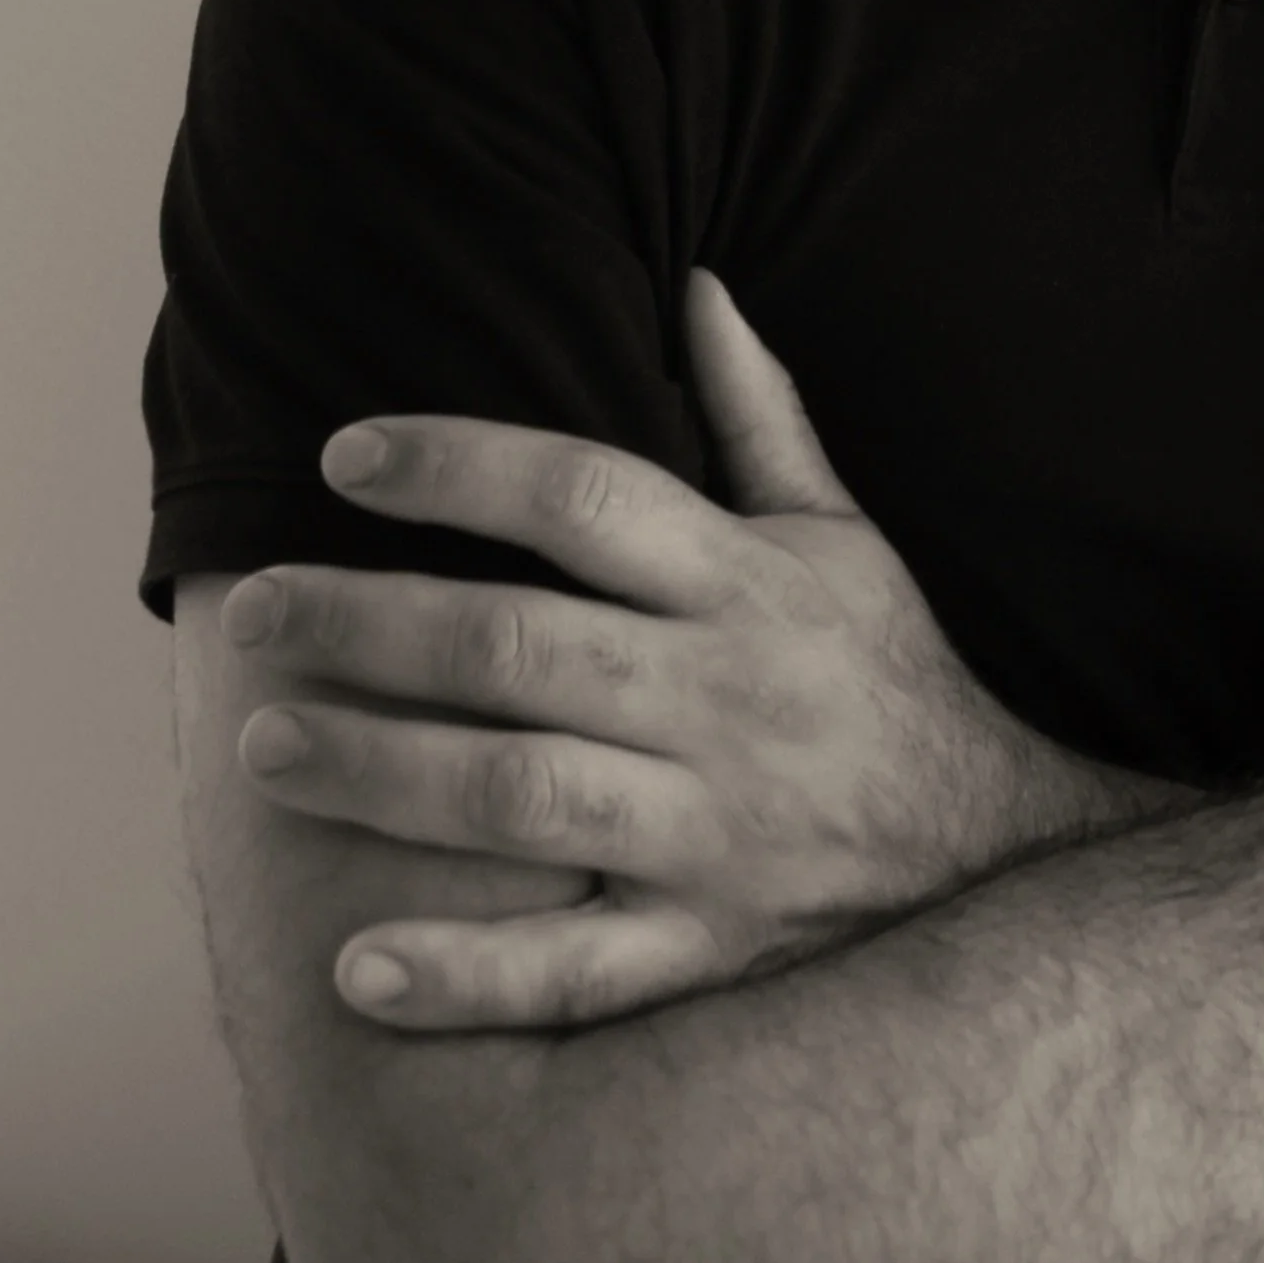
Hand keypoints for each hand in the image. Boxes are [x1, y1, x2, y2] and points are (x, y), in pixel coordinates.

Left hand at [224, 271, 1180, 1030]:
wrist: (1010, 848)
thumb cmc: (892, 670)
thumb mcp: (844, 531)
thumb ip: (761, 415)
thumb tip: (700, 285)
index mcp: (746, 582)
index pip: (585, 497)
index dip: (462, 466)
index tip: (346, 456)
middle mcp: (723, 699)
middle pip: (522, 647)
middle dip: (372, 625)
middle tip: (253, 615)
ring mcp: (714, 833)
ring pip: (526, 799)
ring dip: (383, 773)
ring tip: (266, 748)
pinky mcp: (708, 949)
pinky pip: (577, 974)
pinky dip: (465, 977)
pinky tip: (354, 968)